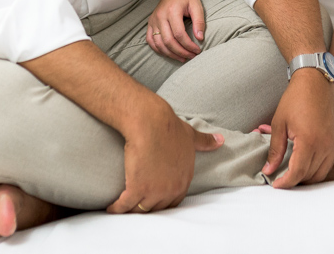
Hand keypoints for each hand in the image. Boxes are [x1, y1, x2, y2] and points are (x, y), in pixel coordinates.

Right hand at [106, 102, 222, 213]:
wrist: (151, 122)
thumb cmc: (169, 126)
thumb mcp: (190, 135)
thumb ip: (205, 141)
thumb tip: (221, 141)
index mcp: (184, 179)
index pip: (174, 201)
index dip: (162, 202)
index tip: (152, 201)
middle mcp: (172, 188)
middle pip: (158, 208)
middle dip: (148, 210)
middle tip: (136, 209)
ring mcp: (155, 190)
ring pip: (142, 210)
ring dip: (132, 212)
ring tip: (123, 211)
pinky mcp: (137, 188)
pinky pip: (125, 206)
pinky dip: (117, 208)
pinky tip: (112, 209)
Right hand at [147, 0, 205, 61]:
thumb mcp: (197, 5)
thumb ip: (199, 21)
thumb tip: (200, 39)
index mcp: (172, 11)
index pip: (179, 34)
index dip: (189, 45)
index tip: (198, 50)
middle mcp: (160, 16)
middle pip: (168, 41)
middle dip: (181, 52)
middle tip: (191, 56)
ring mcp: (153, 20)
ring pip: (158, 43)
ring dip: (170, 54)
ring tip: (182, 58)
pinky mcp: (150, 23)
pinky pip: (151, 40)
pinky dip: (159, 49)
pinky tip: (169, 53)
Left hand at [262, 69, 333, 187]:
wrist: (315, 82)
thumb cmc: (295, 99)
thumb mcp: (279, 123)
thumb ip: (275, 150)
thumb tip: (268, 170)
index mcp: (309, 141)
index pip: (297, 172)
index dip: (285, 182)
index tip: (275, 184)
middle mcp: (324, 145)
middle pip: (310, 176)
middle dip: (294, 181)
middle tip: (280, 179)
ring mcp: (332, 144)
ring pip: (320, 173)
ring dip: (306, 177)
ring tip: (291, 173)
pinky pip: (327, 164)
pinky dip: (316, 169)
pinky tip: (304, 165)